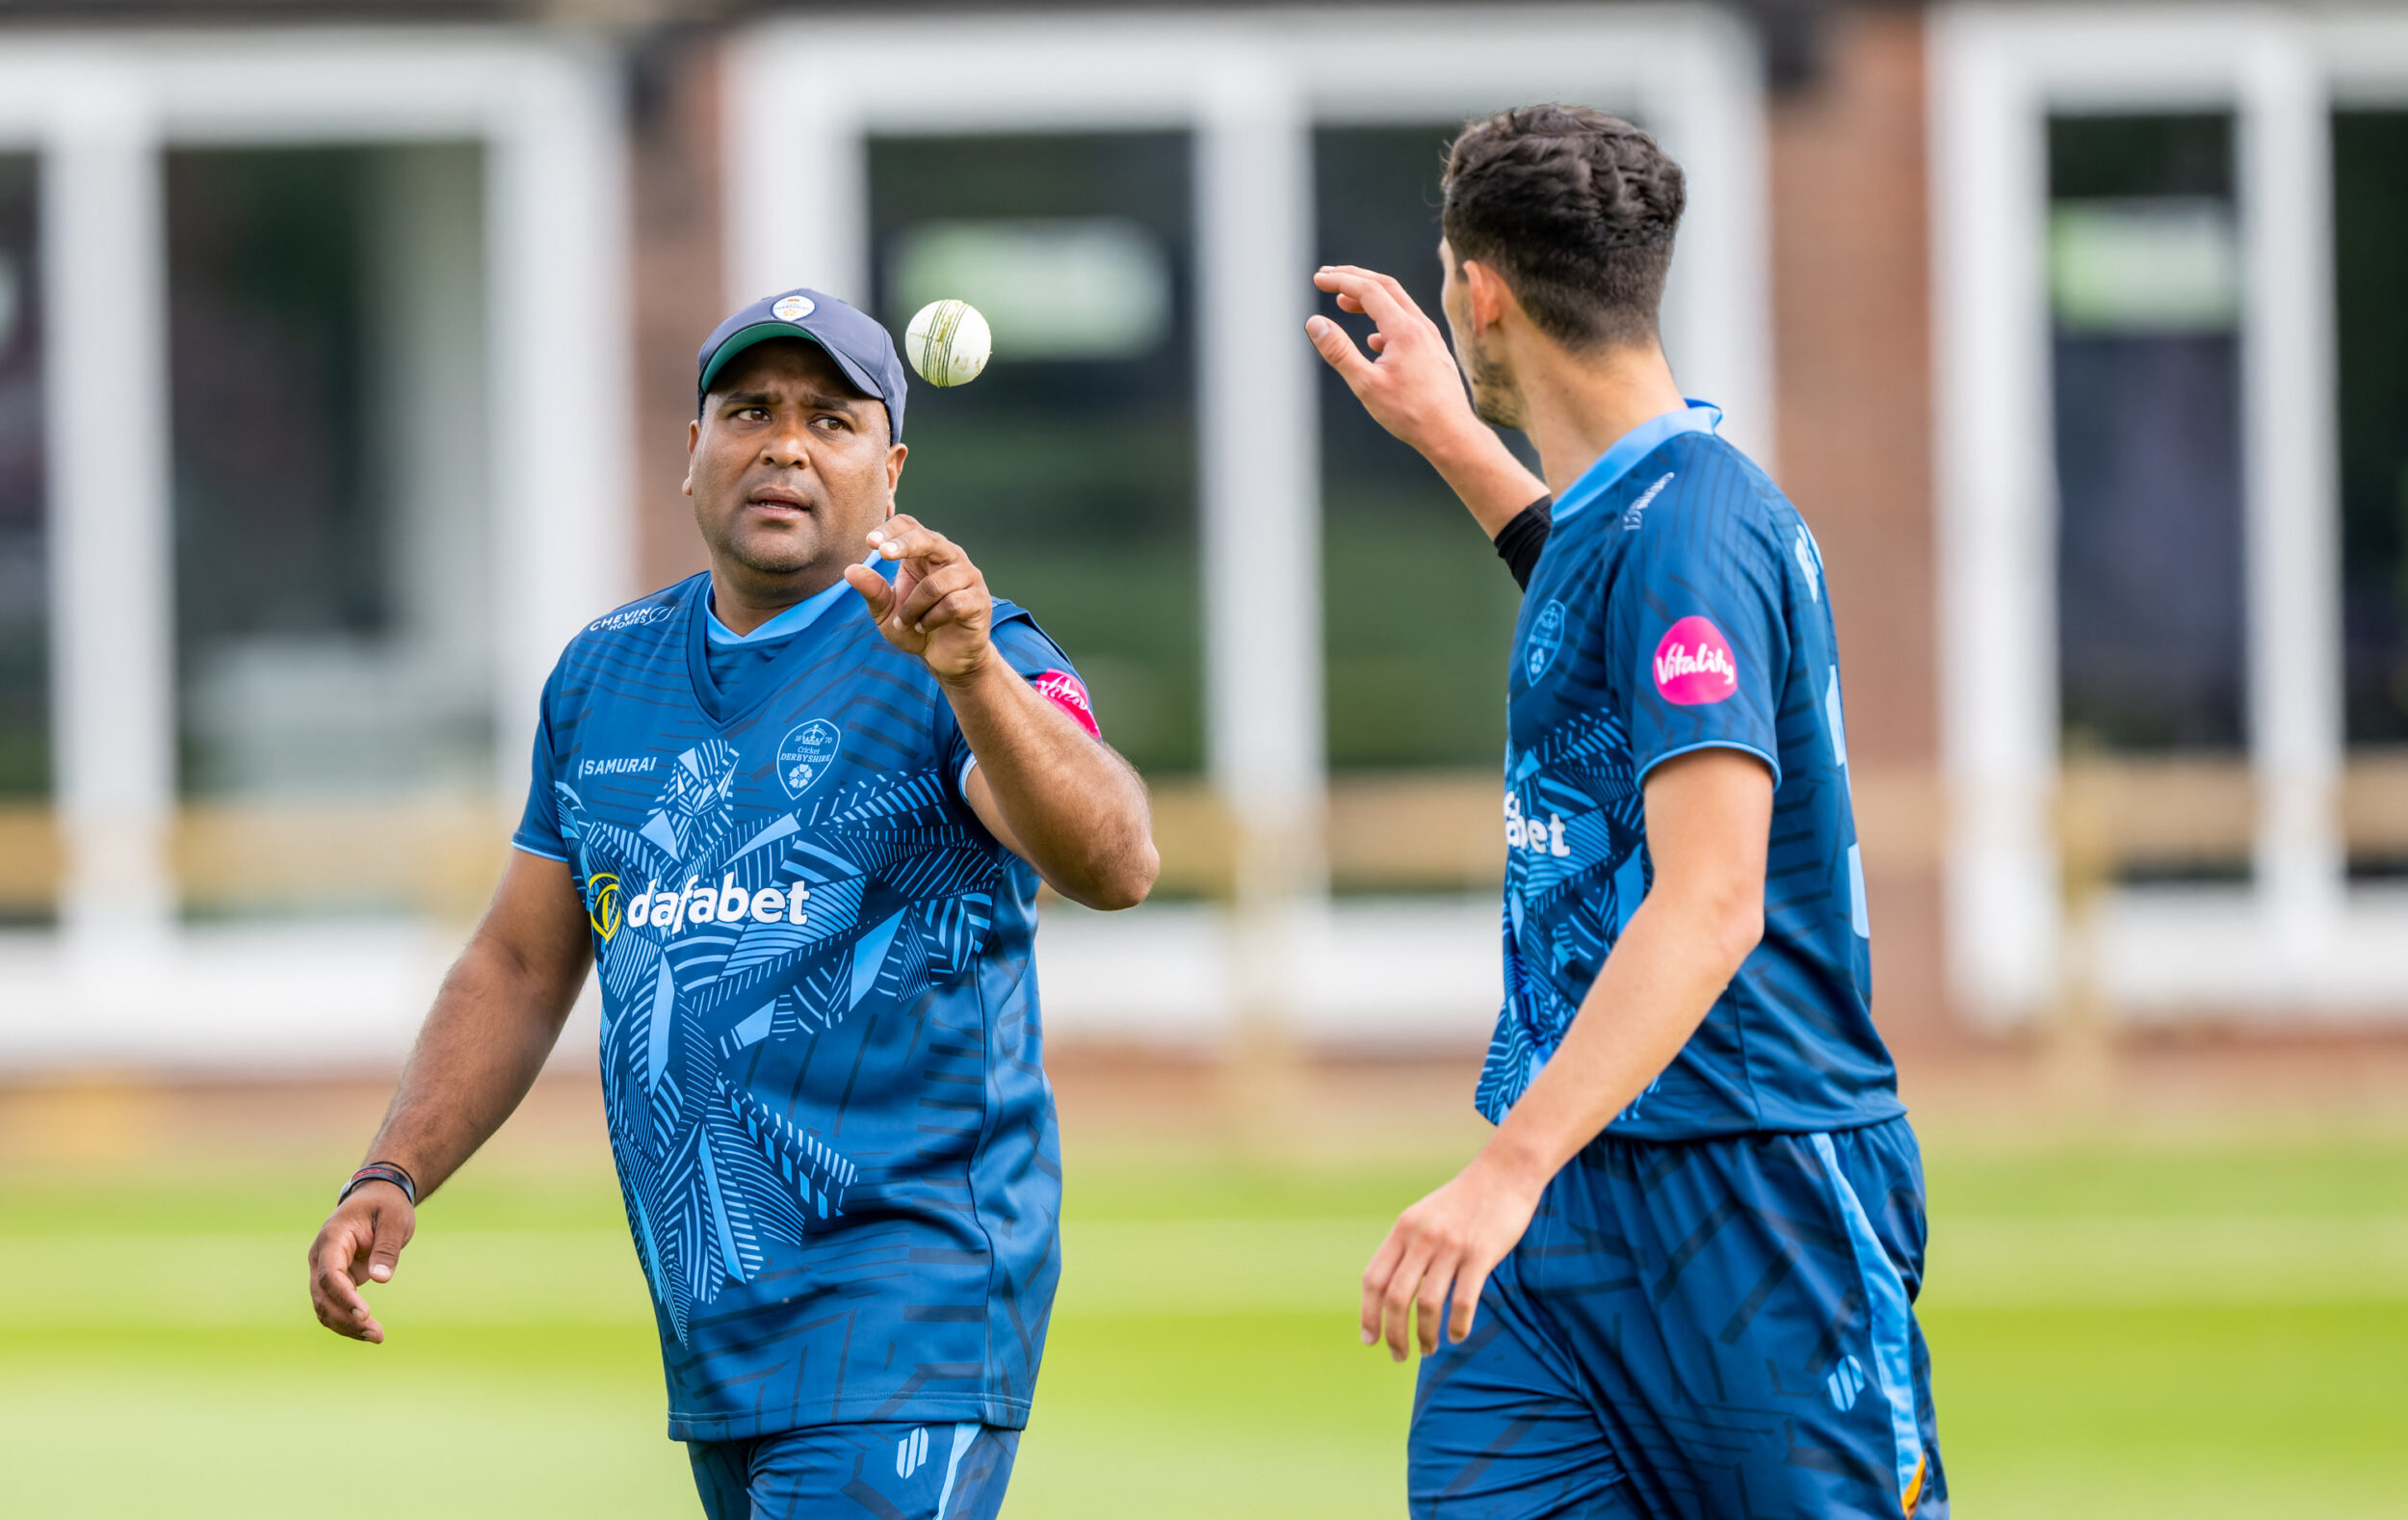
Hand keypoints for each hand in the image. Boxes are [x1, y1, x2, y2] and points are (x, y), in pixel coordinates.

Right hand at [307, 1181, 414, 1342]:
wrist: (378, 1197)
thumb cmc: (386, 1206)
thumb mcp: (394, 1220)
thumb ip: (386, 1248)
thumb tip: (380, 1279)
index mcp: (332, 1238)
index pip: (329, 1274)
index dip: (343, 1297)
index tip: (364, 1314)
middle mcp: (321, 1257)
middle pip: (322, 1295)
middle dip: (345, 1319)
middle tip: (377, 1334)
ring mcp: (324, 1270)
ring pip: (324, 1306)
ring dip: (345, 1325)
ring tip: (377, 1337)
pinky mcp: (335, 1280)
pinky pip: (333, 1306)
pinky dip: (347, 1321)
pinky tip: (368, 1332)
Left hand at [844, 515, 994, 683]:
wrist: (945, 657)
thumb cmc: (915, 627)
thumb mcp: (886, 612)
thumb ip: (872, 591)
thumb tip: (850, 570)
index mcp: (924, 552)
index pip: (909, 526)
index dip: (890, 529)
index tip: (869, 542)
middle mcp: (949, 557)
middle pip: (929, 539)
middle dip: (906, 544)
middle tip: (883, 553)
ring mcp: (968, 577)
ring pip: (935, 584)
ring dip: (913, 607)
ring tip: (906, 622)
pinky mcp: (979, 600)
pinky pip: (953, 604)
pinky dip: (932, 619)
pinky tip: (925, 627)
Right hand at [1307, 265, 1488, 463]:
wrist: (1451, 434)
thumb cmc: (1410, 414)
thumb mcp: (1366, 384)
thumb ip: (1338, 351)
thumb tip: (1315, 323)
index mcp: (1404, 330)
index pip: (1368, 290)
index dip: (1341, 281)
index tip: (1318, 280)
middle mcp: (1421, 326)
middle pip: (1386, 286)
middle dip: (1354, 277)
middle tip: (1328, 277)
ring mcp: (1430, 337)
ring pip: (1398, 303)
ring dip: (1369, 297)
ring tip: (1344, 302)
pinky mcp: (1433, 350)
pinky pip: (1407, 322)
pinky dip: (1384, 318)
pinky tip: (1373, 339)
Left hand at [1360, 1146, 1547, 1360]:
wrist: (1504, 1173)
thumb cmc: (1464, 1201)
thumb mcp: (1424, 1216)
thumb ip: (1408, 1247)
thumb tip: (1392, 1291)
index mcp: (1403, 1229)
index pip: (1373, 1280)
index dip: (1368, 1314)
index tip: (1370, 1339)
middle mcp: (1422, 1238)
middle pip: (1395, 1298)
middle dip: (1394, 1334)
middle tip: (1399, 1356)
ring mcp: (1451, 1246)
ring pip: (1428, 1304)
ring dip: (1425, 1335)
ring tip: (1428, 1349)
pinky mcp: (1481, 1254)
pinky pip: (1463, 1301)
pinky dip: (1457, 1325)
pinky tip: (1457, 1335)